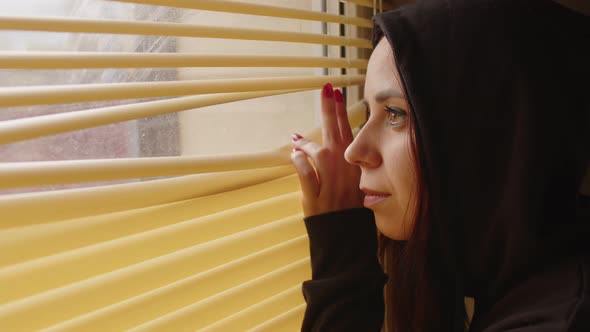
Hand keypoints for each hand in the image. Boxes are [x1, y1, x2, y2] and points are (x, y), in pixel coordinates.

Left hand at [290, 83, 363, 216]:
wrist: (345, 238)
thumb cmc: (347, 209)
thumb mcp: (351, 184)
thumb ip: (337, 162)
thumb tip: (310, 142)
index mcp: (354, 167)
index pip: (348, 133)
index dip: (340, 112)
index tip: (336, 92)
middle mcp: (344, 172)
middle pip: (336, 135)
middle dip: (330, 110)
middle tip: (326, 88)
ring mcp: (330, 185)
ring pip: (319, 154)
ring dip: (307, 145)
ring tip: (297, 140)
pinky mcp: (315, 198)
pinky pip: (306, 175)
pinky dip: (299, 163)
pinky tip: (293, 155)